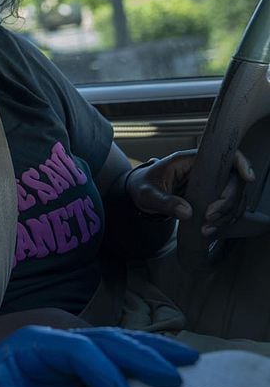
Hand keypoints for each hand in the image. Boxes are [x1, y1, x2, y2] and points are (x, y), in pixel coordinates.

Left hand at [0, 325, 198, 386]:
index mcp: (32, 345)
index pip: (78, 349)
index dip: (107, 372)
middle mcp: (55, 343)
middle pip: (105, 339)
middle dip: (143, 354)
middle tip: (178, 376)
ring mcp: (69, 356)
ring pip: (117, 344)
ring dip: (153, 353)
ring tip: (190, 364)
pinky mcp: (79, 374)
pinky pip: (117, 363)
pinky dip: (144, 365)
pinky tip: (169, 370)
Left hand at [126, 150, 254, 233]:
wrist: (138, 193)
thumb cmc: (142, 186)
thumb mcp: (147, 194)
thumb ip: (165, 202)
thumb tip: (186, 212)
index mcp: (189, 160)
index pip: (223, 155)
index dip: (240, 163)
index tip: (247, 178)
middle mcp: (204, 170)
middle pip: (233, 181)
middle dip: (227, 201)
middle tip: (210, 217)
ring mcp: (209, 184)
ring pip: (233, 197)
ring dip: (227, 215)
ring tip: (207, 228)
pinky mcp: (210, 198)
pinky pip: (227, 209)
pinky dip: (224, 221)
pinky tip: (210, 230)